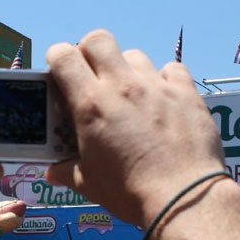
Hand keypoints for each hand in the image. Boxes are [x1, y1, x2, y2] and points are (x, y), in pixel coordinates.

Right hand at [45, 30, 226, 226]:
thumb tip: (53, 173)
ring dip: (126, 69)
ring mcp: (156, 86)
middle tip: (93, 77)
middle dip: (90, 52)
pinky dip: (164, 80)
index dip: (57, 58)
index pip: (63, 56)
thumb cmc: (132, 193)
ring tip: (130, 95)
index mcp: (91, 105)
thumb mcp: (89, 184)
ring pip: (135, 55)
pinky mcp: (186, 93)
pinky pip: (172, 70)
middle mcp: (123, 86)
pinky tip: (163, 100)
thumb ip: (68, 172)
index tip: (59, 72)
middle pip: (98, 40)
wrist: (183, 199)